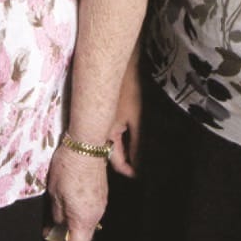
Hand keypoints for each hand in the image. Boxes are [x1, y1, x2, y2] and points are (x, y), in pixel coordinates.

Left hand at [44, 145, 107, 240]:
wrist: (86, 145)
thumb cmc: (67, 168)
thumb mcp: (54, 194)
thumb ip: (57, 215)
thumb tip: (57, 226)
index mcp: (84, 219)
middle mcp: (96, 216)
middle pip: (83, 240)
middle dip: (65, 240)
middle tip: (50, 230)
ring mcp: (101, 205)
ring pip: (87, 226)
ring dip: (71, 226)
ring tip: (55, 215)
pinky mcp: (102, 195)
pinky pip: (90, 213)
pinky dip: (78, 215)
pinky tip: (67, 203)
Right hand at [109, 65, 141, 179]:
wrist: (120, 64)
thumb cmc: (128, 89)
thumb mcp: (136, 119)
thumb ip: (136, 144)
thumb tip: (138, 165)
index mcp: (105, 134)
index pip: (116, 162)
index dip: (129, 170)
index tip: (139, 175)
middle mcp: (98, 130)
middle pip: (111, 154)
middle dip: (125, 161)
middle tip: (141, 165)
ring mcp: (101, 122)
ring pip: (111, 143)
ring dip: (123, 149)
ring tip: (140, 151)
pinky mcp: (104, 114)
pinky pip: (110, 132)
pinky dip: (120, 137)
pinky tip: (131, 135)